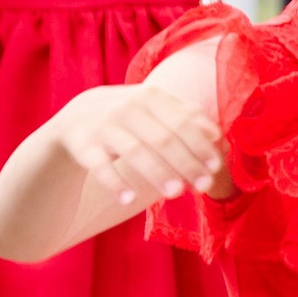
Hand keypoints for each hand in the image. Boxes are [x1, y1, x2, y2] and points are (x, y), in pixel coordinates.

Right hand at [53, 82, 224, 208]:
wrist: (78, 115)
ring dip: (157, 172)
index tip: (216, 167)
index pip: (182, 122)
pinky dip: (114, 182)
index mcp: (152, 97)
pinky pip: (99, 166)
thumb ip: (187, 118)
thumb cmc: (132, 116)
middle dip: (186, 163)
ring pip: (135, 151)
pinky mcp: (83, 145)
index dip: (200, 144)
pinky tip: (129, 199)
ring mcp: (104, 125)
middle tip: (204, 186)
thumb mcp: (157, 109)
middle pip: (163, 138)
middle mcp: (128, 107)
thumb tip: (218, 137)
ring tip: (176, 193)